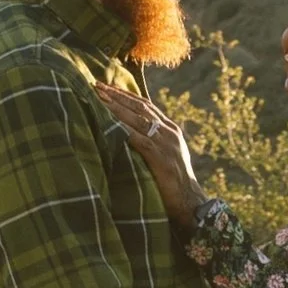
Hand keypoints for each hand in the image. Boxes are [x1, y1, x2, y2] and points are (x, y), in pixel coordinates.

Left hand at [102, 81, 199, 226]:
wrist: (190, 201)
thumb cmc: (174, 183)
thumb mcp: (165, 156)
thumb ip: (153, 142)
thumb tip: (130, 135)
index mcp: (171, 129)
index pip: (146, 105)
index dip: (126, 95)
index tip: (108, 86)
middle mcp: (169, 132)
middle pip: (140, 107)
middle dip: (117, 95)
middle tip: (98, 85)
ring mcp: (166, 143)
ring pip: (137, 118)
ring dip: (116, 107)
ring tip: (98, 97)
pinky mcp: (160, 156)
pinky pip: (138, 138)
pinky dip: (122, 128)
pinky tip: (107, 122)